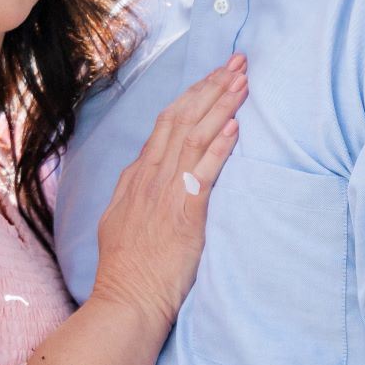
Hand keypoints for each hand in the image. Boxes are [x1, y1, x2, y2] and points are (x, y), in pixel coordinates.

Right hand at [90, 56, 244, 333]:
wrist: (125, 301)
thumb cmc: (128, 271)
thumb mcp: (122, 221)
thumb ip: (137, 194)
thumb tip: (145, 175)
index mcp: (137, 176)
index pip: (167, 124)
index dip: (193, 96)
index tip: (214, 76)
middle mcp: (150, 176)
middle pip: (182, 118)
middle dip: (211, 87)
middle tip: (237, 62)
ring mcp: (165, 192)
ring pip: (194, 136)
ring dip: (220, 105)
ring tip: (242, 81)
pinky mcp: (184, 212)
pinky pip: (203, 171)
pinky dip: (219, 146)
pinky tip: (235, 126)